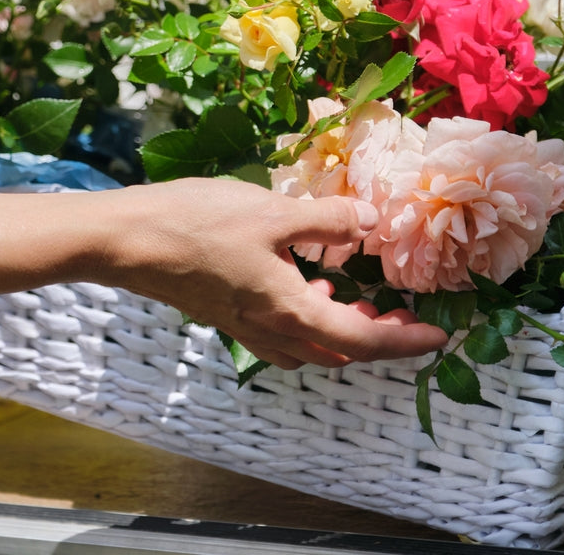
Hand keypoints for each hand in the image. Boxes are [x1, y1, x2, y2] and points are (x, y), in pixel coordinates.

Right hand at [104, 178, 445, 369]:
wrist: (125, 240)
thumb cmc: (196, 223)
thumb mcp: (271, 211)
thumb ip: (327, 220)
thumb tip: (369, 221)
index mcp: (289, 310)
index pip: (363, 340)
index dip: (405, 341)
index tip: (438, 336)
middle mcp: (268, 328)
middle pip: (335, 351)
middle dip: (373, 337)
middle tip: (399, 314)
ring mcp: (241, 324)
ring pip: (303, 346)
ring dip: (335, 332)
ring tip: (346, 297)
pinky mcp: (221, 311)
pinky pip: (275, 331)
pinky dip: (300, 319)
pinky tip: (294, 281)